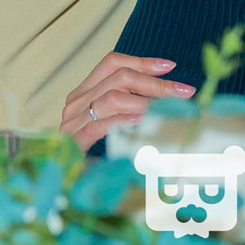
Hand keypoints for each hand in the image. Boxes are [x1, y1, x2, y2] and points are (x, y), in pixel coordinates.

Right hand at [60, 52, 195, 149]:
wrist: (61, 182)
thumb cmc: (89, 152)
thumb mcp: (108, 122)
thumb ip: (128, 106)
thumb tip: (167, 98)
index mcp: (84, 92)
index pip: (113, 63)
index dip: (142, 62)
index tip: (170, 66)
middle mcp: (76, 102)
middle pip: (119, 78)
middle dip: (155, 83)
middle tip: (183, 91)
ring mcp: (73, 122)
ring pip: (112, 98)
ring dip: (145, 101)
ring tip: (168, 107)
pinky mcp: (72, 143)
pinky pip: (100, 125)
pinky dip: (123, 120)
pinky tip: (142, 121)